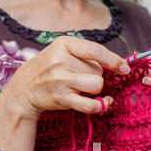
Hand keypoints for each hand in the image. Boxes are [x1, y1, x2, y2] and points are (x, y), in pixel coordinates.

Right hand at [0, 36, 129, 150]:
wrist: (25, 88)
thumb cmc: (50, 68)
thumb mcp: (62, 51)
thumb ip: (86, 53)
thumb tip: (119, 64)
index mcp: (63, 44)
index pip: (95, 50)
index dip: (114, 60)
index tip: (125, 68)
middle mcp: (61, 61)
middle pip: (98, 71)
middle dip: (96, 76)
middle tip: (81, 78)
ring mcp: (61, 80)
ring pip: (97, 85)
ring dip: (96, 89)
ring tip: (83, 88)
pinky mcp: (62, 98)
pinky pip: (90, 104)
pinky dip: (101, 105)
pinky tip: (103, 102)